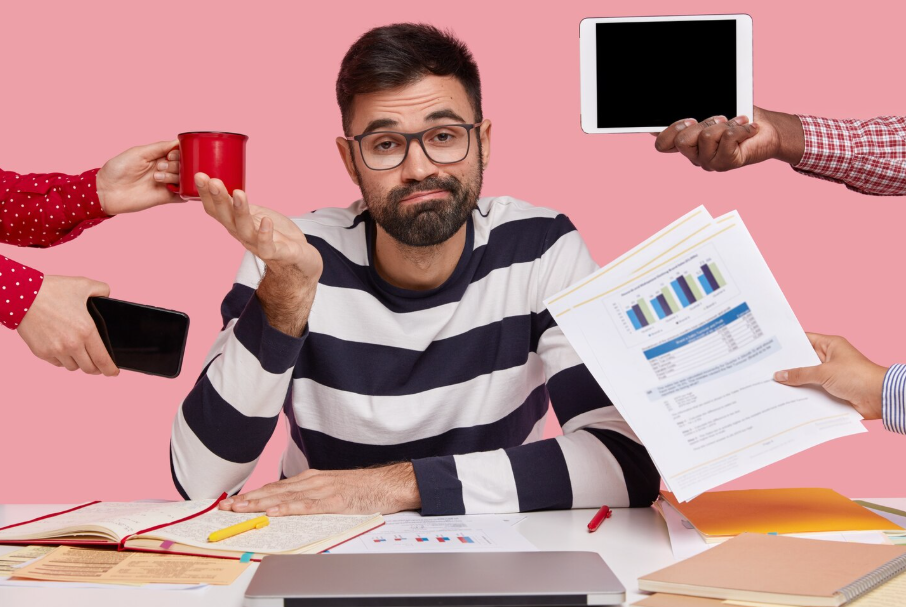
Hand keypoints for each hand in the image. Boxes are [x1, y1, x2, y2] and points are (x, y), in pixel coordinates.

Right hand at [16, 275, 118, 375]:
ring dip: (78, 362)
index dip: (110, 369)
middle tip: (98, 364)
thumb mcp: (83, 284)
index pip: (102, 359)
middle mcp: (72, 344)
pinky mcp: (41, 352)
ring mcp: (55, 350)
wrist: (22, 296)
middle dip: (96, 368)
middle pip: (89, 368)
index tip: (113, 372)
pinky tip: (64, 350)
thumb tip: (108, 296)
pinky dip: (62, 359)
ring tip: (80, 354)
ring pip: (73, 366)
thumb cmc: (53, 290)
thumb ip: (102, 289)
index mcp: (86, 331)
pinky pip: (57, 362)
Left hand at [96, 140, 181, 214]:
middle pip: (183, 165)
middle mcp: (164, 170)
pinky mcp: (165, 198)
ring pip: (184, 179)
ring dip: (174, 176)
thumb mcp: (139, 152)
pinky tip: (172, 188)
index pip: (179, 153)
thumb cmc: (118, 169)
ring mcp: (165, 184)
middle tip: (159, 167)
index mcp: (158, 157)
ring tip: (157, 178)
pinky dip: (184, 192)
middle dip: (175, 165)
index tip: (170, 156)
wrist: (106, 191)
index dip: (179, 153)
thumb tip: (178, 142)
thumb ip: (159, 147)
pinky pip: (183, 196)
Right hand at [195, 172, 322, 335]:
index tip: (199, 175)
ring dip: (240, 211)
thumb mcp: (253, 213)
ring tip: (238, 193)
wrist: (298, 261)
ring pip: (244, 229)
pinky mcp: (278, 253)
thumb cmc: (274, 234)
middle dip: (218, 199)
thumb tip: (219, 179)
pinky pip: (267, 247)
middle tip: (213, 182)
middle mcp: (242, 234)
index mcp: (235, 224)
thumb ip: (238, 202)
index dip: (206, 194)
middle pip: (226, 218)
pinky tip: (266, 221)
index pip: (215, 210)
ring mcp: (258, 245)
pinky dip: (265, 235)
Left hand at [218, 464, 421, 515]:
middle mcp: (313, 480)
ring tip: (240, 509)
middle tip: (226, 507)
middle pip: (275, 490)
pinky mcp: (334, 500)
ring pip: (285, 497)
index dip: (254, 494)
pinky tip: (273, 511)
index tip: (234, 501)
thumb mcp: (333, 489)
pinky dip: (287, 508)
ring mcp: (323, 489)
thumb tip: (292, 506)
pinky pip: (306, 506)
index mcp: (312, 478)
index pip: (276, 487)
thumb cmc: (364, 489)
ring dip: (260, 503)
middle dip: (249, 499)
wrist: (389, 484)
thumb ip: (313, 496)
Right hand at [651, 107, 804, 170]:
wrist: (769, 130)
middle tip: (719, 119)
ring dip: (724, 124)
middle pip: (681, 140)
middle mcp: (695, 156)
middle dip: (702, 123)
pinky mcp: (726, 163)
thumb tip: (671, 115)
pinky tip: (747, 128)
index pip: (663, 144)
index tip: (689, 119)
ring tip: (736, 123)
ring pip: (705, 137)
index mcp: (688, 143)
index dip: (668, 131)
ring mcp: (709, 162)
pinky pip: (726, 139)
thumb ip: (693, 114)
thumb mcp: (713, 113)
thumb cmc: (740, 119)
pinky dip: (740, 128)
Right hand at [774, 333, 886, 419]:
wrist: (880, 398)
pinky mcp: (833, 390)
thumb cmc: (857, 377)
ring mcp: (831, 375)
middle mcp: (830, 358)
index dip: (788, 344)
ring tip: (773, 385)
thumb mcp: (824, 372)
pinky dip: (804, 394)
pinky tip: (788, 398)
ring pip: (807, 377)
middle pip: (803, 360)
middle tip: (766, 369)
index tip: (770, 348)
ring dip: (795, 382)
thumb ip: (800, 374)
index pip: (804, 340)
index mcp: (830, 345)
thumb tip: (780, 375)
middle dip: (787, 366)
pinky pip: (814, 391)